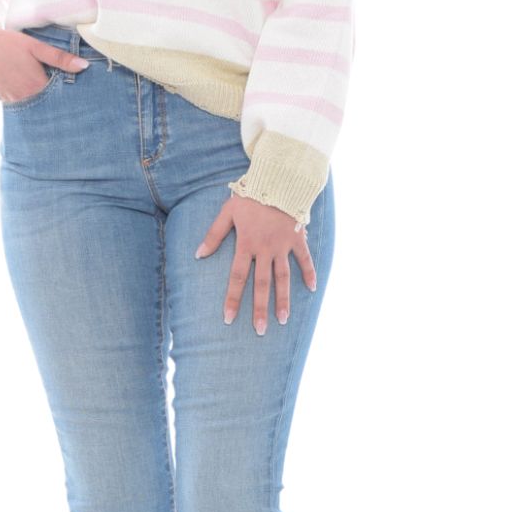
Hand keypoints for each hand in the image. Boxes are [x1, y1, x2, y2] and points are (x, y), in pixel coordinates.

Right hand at [0, 20, 87, 99]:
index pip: (62, 96)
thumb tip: (84, 66)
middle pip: (50, 104)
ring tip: (57, 98)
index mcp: (37, 85)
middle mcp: (27, 98)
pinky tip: (37, 95)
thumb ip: (59, 58)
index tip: (81, 92)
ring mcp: (15, 102)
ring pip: (37, 107)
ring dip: (46, 103)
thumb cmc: (7, 44)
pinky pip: (24, 106)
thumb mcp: (35, 46)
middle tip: (72, 98)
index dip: (71, 93)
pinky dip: (32, 102)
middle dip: (60, 101)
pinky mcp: (6, 102)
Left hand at [195, 194, 315, 331]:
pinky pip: (304, 259)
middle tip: (259, 331)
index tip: (229, 319)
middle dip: (260, 309)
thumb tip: (198, 254)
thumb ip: (213, 235)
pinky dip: (309, 273)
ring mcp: (283, 246)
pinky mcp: (297, 239)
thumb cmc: (250, 195)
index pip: (237, 277)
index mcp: (246, 244)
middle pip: (262, 284)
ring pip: (283, 278)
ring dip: (284, 300)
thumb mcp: (227, 212)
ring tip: (282, 320)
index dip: (233, 299)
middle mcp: (265, 249)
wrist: (278, 179)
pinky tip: (312, 289)